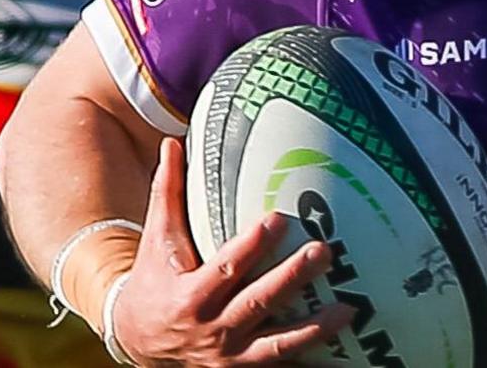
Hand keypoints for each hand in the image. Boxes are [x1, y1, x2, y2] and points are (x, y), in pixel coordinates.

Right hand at [109, 137, 354, 365]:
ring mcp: (230, 355)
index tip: (278, 219)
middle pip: (257, 303)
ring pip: (276, 344)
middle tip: (323, 251)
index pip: (225, 268)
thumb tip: (173, 142)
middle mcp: (212, 329)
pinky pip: (279, 364)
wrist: (138, 340)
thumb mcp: (158, 238)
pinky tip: (343, 353)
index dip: (252, 246)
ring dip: (313, 329)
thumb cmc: (155, 279)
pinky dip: (307, 359)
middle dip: (291, 278)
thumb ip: (168, 191)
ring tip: (347, 310)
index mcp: (192, 294)